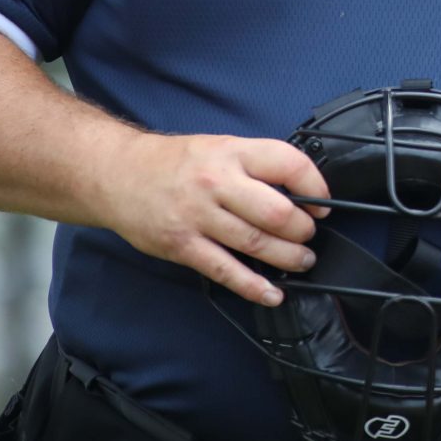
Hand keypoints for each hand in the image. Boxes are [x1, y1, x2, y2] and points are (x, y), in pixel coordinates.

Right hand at [99, 132, 331, 304]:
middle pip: (276, 212)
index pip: (287, 164)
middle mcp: (216, 184)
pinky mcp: (182, 246)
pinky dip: (253, 286)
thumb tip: (298, 189)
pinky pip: (225, 270)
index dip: (314, 186)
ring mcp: (198, 217)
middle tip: (309, 236)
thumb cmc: (175, 162)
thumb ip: (255, 165)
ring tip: (302, 261)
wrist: (118, 175)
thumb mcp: (219, 147)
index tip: (321, 203)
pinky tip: (272, 293)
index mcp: (232, 153)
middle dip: (302, 229)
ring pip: (255, 243)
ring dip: (287, 257)